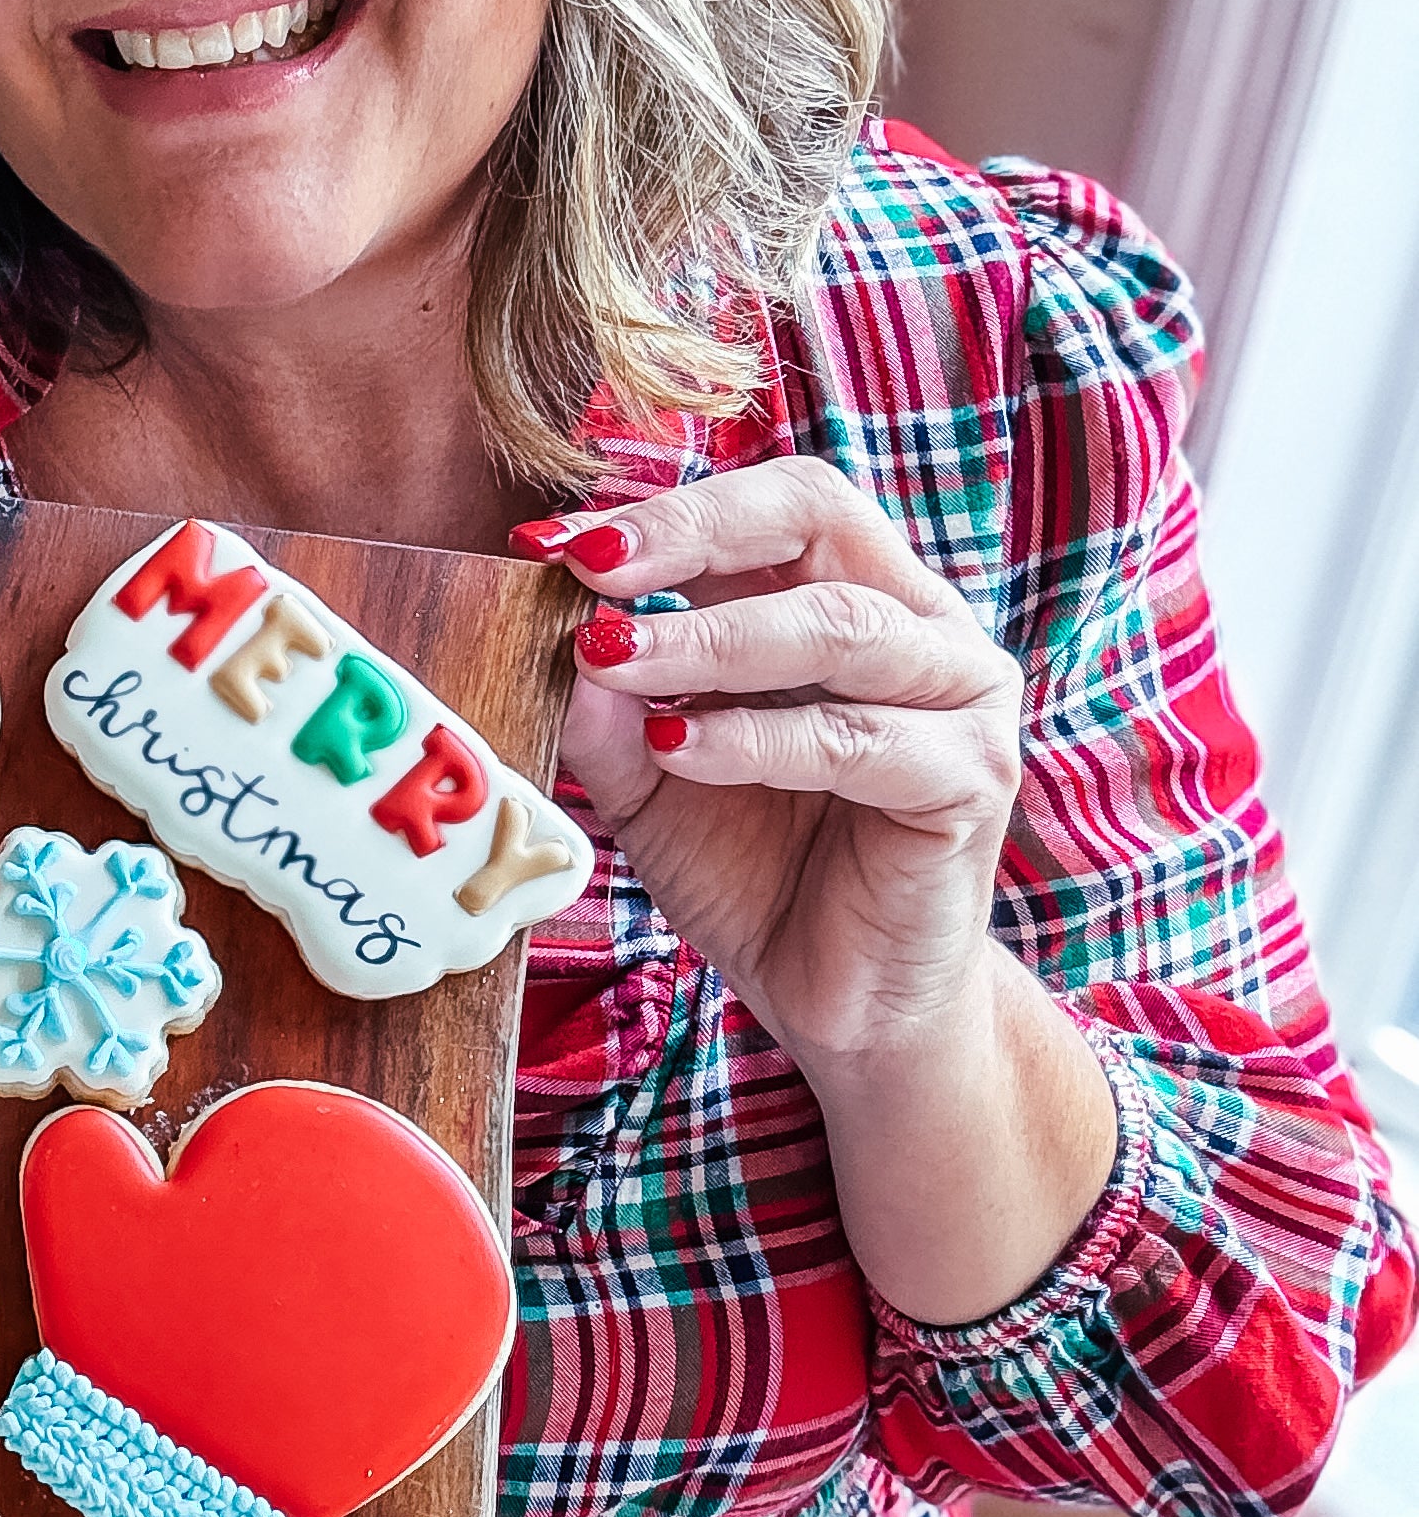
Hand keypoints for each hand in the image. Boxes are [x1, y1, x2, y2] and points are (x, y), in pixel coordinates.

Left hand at [516, 461, 1023, 1076]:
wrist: (846, 1007)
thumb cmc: (758, 874)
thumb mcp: (654, 785)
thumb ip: (613, 714)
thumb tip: (557, 633)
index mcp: (851, 596)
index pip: (766, 509)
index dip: (660, 513)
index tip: (547, 547)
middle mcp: (920, 625)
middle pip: (818, 515)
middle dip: (691, 534)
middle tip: (587, 569)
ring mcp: (960, 697)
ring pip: (837, 626)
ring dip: (711, 638)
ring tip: (613, 657)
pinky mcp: (968, 780)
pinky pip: (858, 739)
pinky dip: (758, 737)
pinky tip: (679, 745)